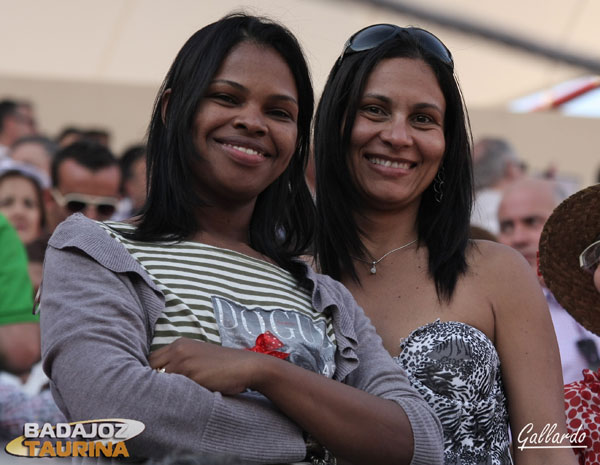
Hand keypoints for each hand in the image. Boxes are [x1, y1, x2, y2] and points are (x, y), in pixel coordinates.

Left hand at [149, 338, 269, 394]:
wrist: (245, 366)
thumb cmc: (224, 366)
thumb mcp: (199, 358)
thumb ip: (181, 363)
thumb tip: (160, 380)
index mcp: (180, 344)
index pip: (152, 359)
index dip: (150, 373)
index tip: (152, 385)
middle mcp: (179, 349)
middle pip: (150, 367)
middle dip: (151, 381)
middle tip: (157, 395)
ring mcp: (184, 361)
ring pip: (159, 379)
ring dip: (161, 390)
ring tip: (165, 401)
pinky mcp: (191, 374)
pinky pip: (173, 388)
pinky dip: (172, 395)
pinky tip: (177, 401)